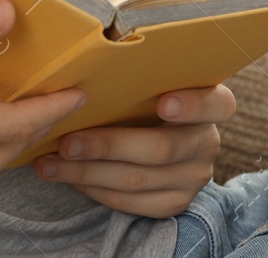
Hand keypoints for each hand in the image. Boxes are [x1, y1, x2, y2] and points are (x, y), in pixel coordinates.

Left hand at [32, 84, 235, 217]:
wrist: (155, 139)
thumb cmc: (142, 98)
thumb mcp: (148, 82)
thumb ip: (135, 75)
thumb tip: (85, 64)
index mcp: (210, 104)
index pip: (217, 104)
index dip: (192, 105)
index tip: (163, 103)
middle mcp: (207, 143)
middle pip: (161, 149)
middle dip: (107, 146)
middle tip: (67, 142)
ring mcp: (193, 178)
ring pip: (138, 180)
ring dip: (88, 172)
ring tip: (51, 162)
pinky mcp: (174, 203)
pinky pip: (130, 203)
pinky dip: (94, 190)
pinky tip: (68, 177)